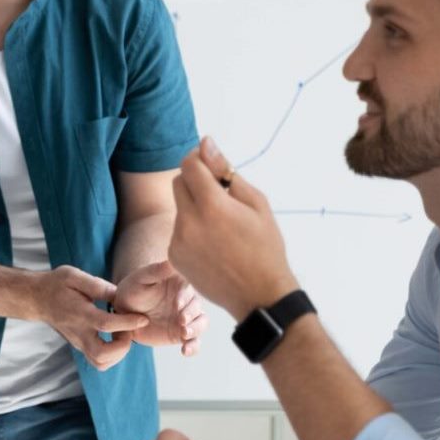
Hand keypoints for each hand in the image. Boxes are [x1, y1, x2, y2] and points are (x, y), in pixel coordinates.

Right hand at [33, 265, 149, 370]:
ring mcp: (78, 343)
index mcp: (79, 314)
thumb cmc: (56, 284)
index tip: (143, 318)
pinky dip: (112, 356)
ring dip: (118, 354)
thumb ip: (97, 286)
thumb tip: (120, 294)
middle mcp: (78, 333)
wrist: (36, 298)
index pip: (106, 324)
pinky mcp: (80, 346)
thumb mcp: (74, 276)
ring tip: (122, 335)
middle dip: (122, 347)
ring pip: (100, 363)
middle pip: (102, 355)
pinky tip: (115, 338)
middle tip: (128, 330)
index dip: (127, 323)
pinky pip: (99, 361)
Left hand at [114, 261, 207, 354]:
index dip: (185, 297)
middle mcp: (187, 301)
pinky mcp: (182, 334)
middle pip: (198, 307)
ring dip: (195, 330)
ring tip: (183, 335)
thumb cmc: (133, 289)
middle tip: (181, 321)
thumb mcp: (142, 278)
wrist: (124, 310)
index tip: (176, 304)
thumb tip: (172, 260)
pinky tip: (184, 351)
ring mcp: (186, 318)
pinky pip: (194, 342)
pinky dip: (194, 347)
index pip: (190, 289)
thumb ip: (157, 270)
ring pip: (201, 324)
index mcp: (180, 284)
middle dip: (192, 315)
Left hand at [169, 138, 299, 321]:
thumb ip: (226, 171)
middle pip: (178, 182)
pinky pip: (178, 230)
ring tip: (221, 225)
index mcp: (212, 206)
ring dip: (194, 206)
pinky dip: (191, 228)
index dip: (198, 157)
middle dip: (195, 180)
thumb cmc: (265, 247)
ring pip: (179, 207)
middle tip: (220, 194)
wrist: (260, 296)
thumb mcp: (256, 203)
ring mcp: (178, 241)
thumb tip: (205, 143)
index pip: (189, 165)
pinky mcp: (174, 256)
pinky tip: (213, 243)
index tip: (210, 162)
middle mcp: (188, 222)